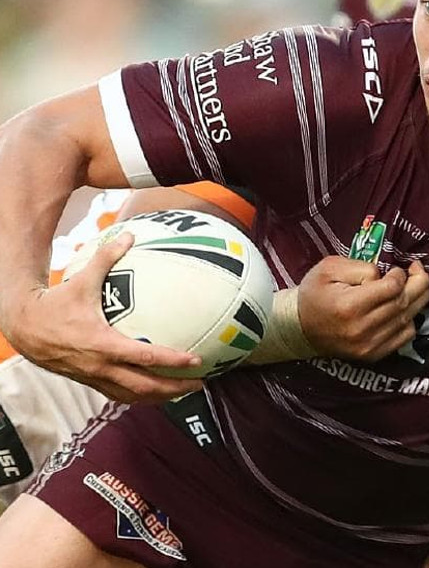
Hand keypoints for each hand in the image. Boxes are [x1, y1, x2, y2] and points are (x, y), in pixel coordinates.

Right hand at [4, 232, 202, 402]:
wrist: (24, 328)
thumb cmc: (55, 305)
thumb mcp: (82, 280)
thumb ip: (107, 257)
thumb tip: (130, 235)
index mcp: (103, 344)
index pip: (146, 357)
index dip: (173, 361)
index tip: (196, 360)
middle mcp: (102, 366)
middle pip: (145, 387)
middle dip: (174, 388)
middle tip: (201, 383)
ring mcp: (96, 377)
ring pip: (133, 396)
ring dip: (160, 396)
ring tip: (185, 391)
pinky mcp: (90, 381)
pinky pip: (120, 394)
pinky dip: (141, 394)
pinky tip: (156, 389)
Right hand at [297, 256, 428, 361]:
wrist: (299, 327)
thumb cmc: (314, 292)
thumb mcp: (329, 268)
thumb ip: (360, 267)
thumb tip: (385, 275)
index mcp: (350, 305)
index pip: (391, 288)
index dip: (400, 275)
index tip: (397, 268)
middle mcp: (362, 329)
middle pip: (404, 303)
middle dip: (418, 283)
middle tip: (418, 271)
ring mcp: (368, 345)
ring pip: (408, 320)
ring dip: (418, 301)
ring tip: (415, 286)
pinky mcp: (372, 355)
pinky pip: (404, 337)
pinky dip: (410, 320)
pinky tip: (404, 309)